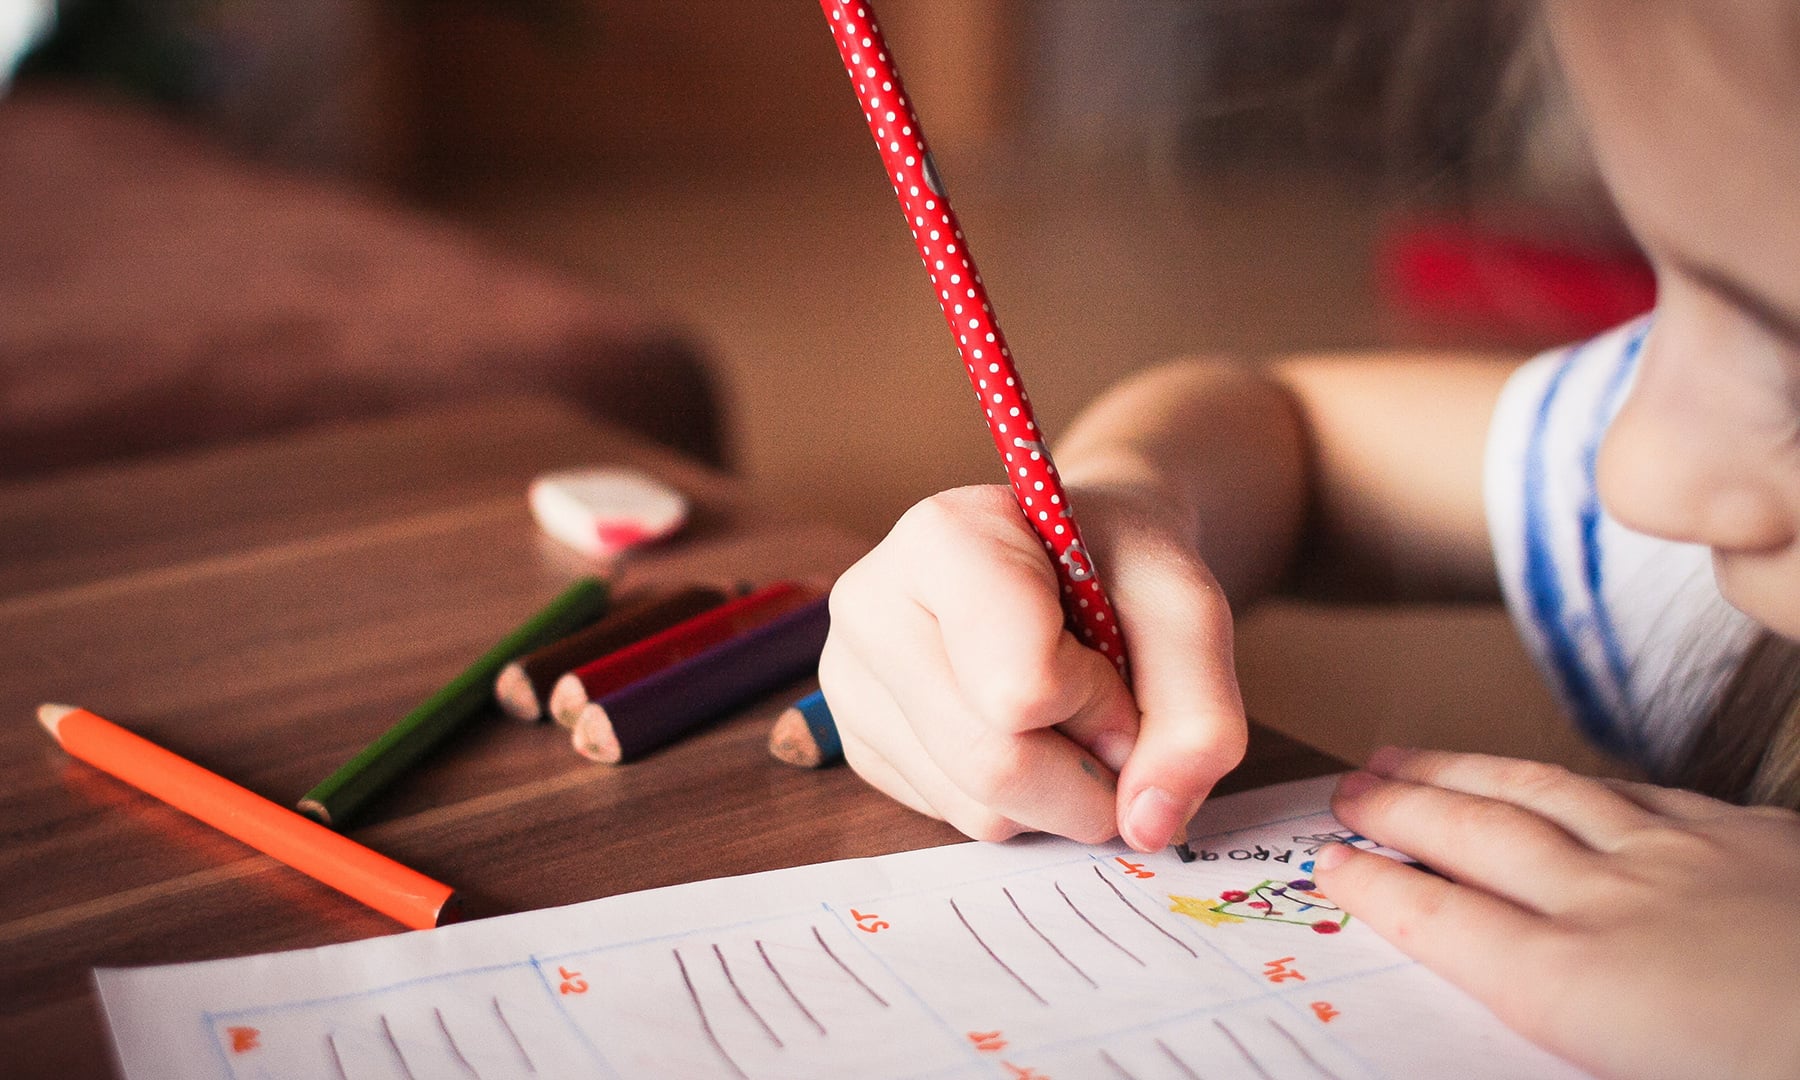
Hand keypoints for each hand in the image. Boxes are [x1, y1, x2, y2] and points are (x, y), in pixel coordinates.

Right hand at [820, 484, 1245, 850]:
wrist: (1077, 556)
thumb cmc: (1122, 567)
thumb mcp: (1189, 612)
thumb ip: (1198, 715)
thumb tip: (1147, 825)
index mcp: (941, 538)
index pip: (1021, 687)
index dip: (1100, 702)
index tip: (1117, 661)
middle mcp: (871, 605)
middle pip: (992, 763)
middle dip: (1087, 773)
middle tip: (1114, 721)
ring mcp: (851, 680)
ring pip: (976, 807)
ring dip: (1058, 792)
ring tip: (1065, 714)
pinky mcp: (859, 744)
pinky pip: (954, 819)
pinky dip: (1019, 801)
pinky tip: (1022, 731)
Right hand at [1314, 747, 1799, 1079]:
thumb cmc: (1784, 1067)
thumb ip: (1576, 1040)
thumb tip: (1526, 1003)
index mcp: (1586, 987)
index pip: (1446, 922)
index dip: (1379, 887)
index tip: (1331, 864)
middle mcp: (1620, 905)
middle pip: (1478, 836)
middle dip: (1401, 807)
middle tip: (1347, 788)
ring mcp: (1693, 859)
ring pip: (1550, 793)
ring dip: (1467, 771)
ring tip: (1413, 753)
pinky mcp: (1763, 840)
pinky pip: (1644, 793)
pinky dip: (1581, 782)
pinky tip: (1573, 780)